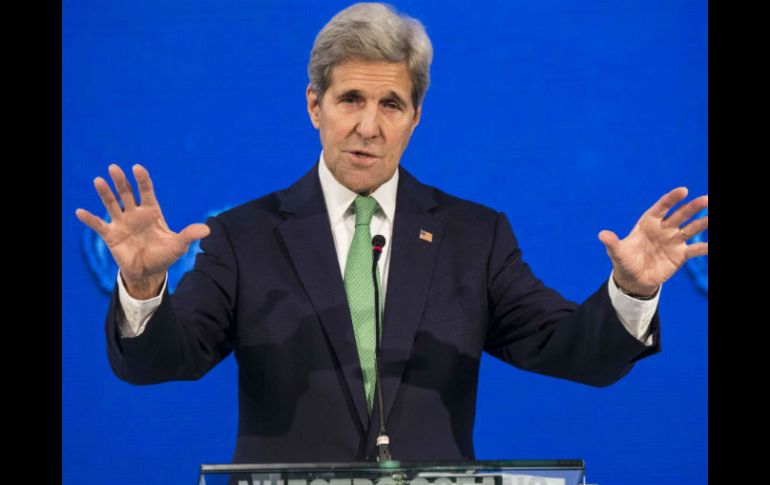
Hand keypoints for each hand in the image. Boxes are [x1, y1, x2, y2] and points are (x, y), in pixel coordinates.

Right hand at [75, 164, 209, 297]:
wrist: (149, 272)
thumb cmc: (164, 255)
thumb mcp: (178, 246)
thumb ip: (189, 235)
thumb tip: (207, 230)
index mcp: (152, 212)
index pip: (147, 191)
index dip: (142, 180)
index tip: (137, 167)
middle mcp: (135, 213)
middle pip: (127, 193)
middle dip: (121, 181)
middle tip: (114, 168)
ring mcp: (122, 223)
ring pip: (111, 204)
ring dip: (105, 193)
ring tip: (98, 180)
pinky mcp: (111, 235)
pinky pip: (98, 225)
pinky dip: (89, 219)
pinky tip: (79, 212)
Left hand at [598, 187, 707, 296]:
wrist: (634, 279)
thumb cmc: (624, 262)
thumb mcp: (617, 253)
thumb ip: (612, 243)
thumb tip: (602, 235)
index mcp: (648, 223)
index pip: (661, 207)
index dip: (671, 199)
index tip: (683, 190)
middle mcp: (664, 229)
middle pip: (680, 215)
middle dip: (692, 207)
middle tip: (705, 199)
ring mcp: (673, 241)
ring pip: (691, 229)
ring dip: (703, 223)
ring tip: (713, 218)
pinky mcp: (680, 255)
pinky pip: (696, 249)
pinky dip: (705, 247)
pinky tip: (712, 245)